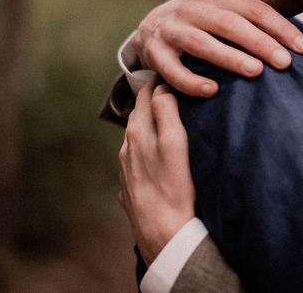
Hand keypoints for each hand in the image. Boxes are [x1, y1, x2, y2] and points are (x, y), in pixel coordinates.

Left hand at [119, 76, 195, 265]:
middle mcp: (127, 148)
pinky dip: (146, 147)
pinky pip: (136, 159)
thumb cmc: (175, 187)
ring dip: (148, 124)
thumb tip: (162, 87)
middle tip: (170, 86)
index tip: (171, 68)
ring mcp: (126, 169)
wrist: (163, 234)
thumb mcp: (176, 143)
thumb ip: (167, 111)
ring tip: (166, 117)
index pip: (146, 94)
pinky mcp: (131, 187)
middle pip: (138, 114)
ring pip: (136, 137)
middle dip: (152, 99)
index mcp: (138, 132)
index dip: (158, 79)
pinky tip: (158, 153)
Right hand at [132, 0, 302, 96]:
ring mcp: (171, 30)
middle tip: (285, 63)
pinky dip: (191, 81)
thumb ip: (264, 8)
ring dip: (229, 58)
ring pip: (201, 43)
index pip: (253, 10)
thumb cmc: (204, 21)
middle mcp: (192, 9)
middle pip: (229, 24)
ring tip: (256, 72)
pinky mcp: (154, 54)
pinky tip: (213, 91)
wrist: (150, 28)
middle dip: (259, 42)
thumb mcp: (229, 9)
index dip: (279, 27)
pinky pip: (172, 70)